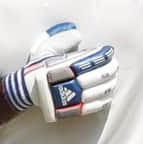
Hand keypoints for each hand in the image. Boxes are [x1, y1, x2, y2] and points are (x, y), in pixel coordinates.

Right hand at [4, 23, 118, 121]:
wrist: (28, 90)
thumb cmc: (39, 67)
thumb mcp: (47, 48)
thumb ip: (63, 40)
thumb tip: (78, 34)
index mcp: (64, 66)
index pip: (91, 60)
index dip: (103, 56)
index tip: (109, 51)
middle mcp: (70, 82)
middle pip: (98, 76)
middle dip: (110, 69)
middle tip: (115, 64)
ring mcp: (73, 98)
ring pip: (99, 91)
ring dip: (110, 83)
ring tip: (114, 77)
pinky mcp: (74, 109)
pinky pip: (94, 106)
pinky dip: (105, 99)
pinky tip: (109, 93)